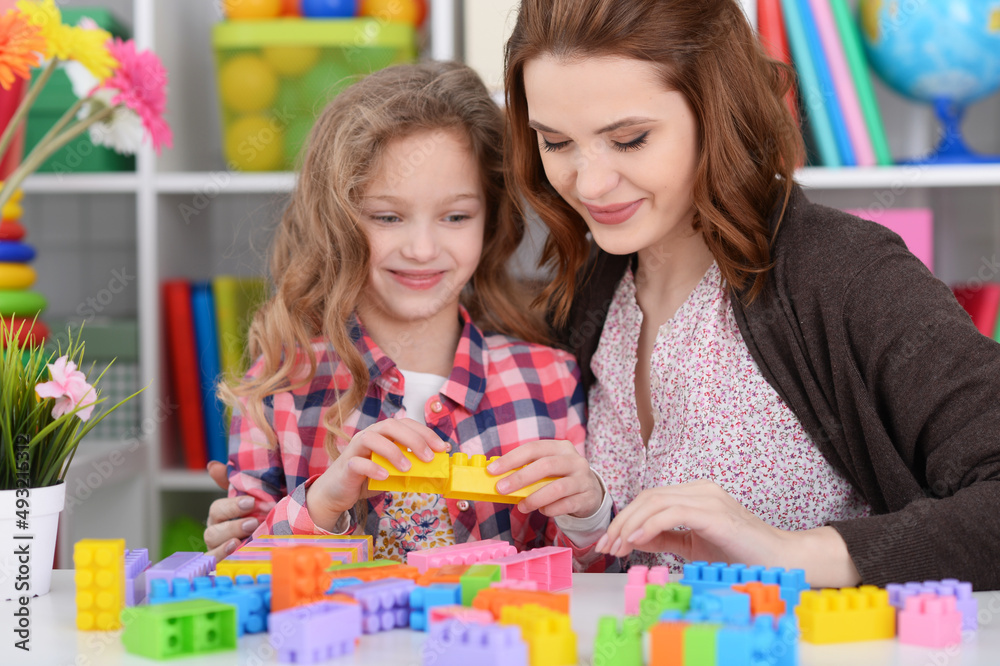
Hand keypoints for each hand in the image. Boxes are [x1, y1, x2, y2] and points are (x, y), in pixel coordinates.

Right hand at [204, 461, 257, 560]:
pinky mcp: (222, 563)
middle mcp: (216, 531)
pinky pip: (213, 561)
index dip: (232, 505)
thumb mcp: (252, 496)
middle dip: (232, 524)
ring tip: (242, 539)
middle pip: (213, 528)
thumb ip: (233, 481)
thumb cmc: (260, 514)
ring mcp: (218, 548)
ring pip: (212, 544)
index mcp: (221, 514)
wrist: (276, 536)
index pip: (217, 508)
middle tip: (252, 522)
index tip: (251, 503)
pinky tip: (234, 551)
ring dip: (227, 541)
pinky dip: (221, 556)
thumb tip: (212, 465)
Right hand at [306, 418, 449, 530]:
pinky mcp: (346, 466)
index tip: (442, 447)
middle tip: (428, 457)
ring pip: (371, 438)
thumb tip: (436, 468)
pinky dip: (372, 468)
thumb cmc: (368, 477)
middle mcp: (369, 436)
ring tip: (407, 468)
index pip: (406, 424)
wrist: (338, 492)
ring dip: (392, 451)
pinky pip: (357, 462)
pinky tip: (385, 476)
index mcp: (383, 434)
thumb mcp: (394, 470)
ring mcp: (355, 449)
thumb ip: (411, 465)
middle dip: (413, 439)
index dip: (425, 432)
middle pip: (390, 425)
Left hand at [485, 440, 603, 518]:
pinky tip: (542, 511)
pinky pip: (566, 505)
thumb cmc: (561, 478)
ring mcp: (583, 479)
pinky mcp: (587, 498)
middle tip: (501, 489)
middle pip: (546, 465)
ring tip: (521, 506)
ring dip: (535, 498)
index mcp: (560, 447)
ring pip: (557, 488)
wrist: (590, 492)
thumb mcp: (547, 468)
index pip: (534, 448)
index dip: (511, 458)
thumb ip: (528, 469)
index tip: (492, 470)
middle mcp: (575, 460)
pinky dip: (550, 509)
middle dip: (520, 478)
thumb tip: (498, 477)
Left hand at [596, 479, 860, 587]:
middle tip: (607, 547)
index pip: (650, 499)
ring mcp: (708, 499)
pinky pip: (673, 513)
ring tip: (618, 547)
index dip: (626, 519)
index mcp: (695, 494)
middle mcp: (700, 490)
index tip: (610, 543)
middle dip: (622, 522)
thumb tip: (634, 538)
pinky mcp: (715, 514)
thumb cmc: (740, 554)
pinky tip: (637, 540)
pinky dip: (650, 525)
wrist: (780, 560)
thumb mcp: (693, 546)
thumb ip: (666, 539)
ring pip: (655, 502)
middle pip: (648, 497)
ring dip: (630, 525)